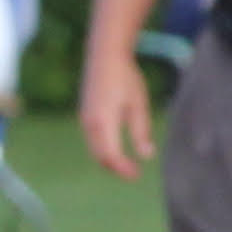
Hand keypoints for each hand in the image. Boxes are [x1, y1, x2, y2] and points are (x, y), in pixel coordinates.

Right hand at [80, 45, 157, 179]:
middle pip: (100, 157)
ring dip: (109, 160)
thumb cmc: (125, 78)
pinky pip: (92, 141)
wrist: (104, 56)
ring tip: (126, 164)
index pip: (111, 156)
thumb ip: (141, 132)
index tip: (137, 175)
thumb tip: (147, 156)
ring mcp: (85, 120)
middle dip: (116, 168)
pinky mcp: (85, 115)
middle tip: (134, 173)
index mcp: (103, 123)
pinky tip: (116, 148)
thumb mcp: (138, 105)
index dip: (123, 169)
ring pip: (94, 150)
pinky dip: (103, 150)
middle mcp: (89, 125)